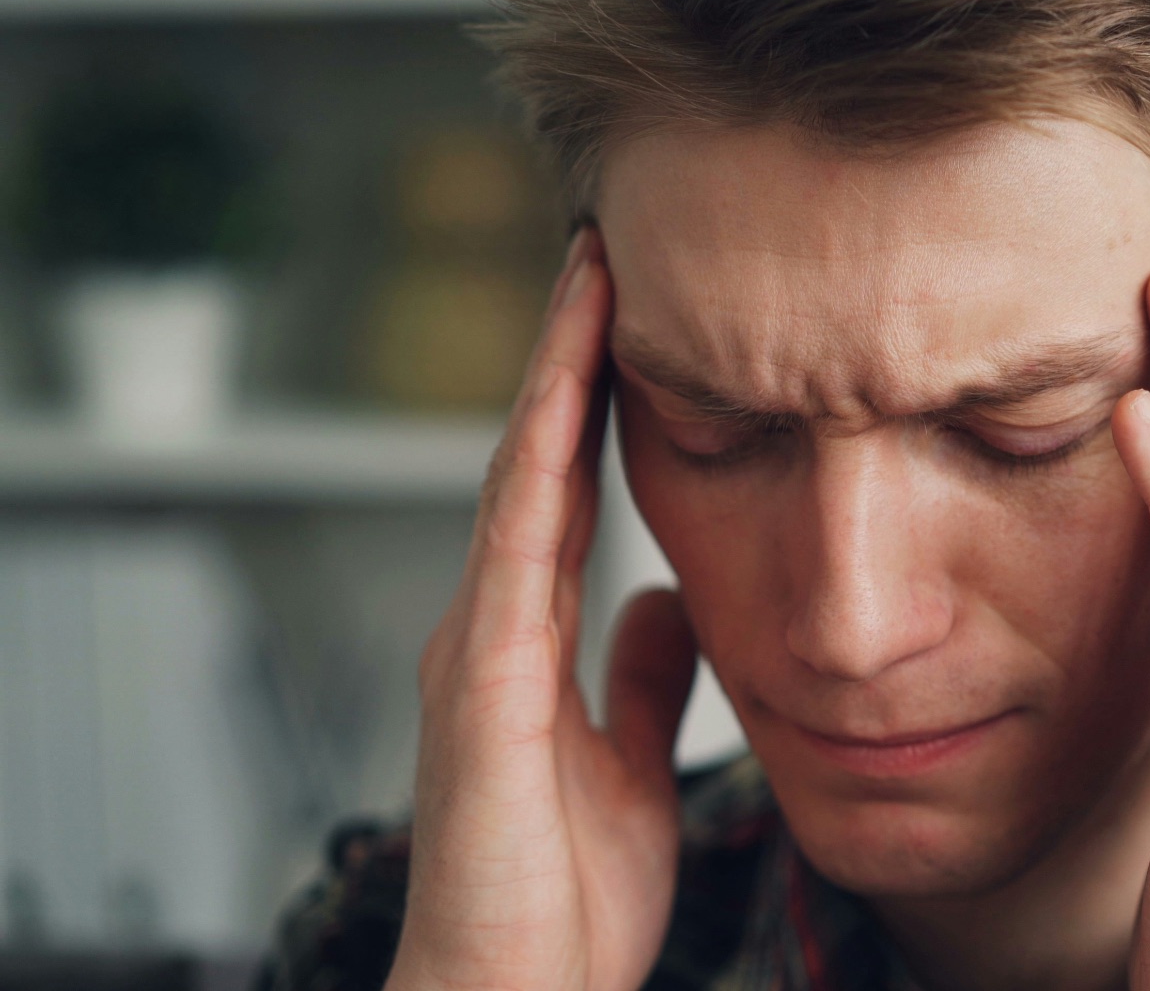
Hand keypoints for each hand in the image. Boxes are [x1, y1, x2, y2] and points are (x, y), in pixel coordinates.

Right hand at [387, 230, 698, 990]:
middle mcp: (494, 626)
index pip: (569, 490)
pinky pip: (515, 556)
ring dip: (551, 380)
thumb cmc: (561, 899)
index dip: (595, 402)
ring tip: (589, 281)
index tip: (634, 314)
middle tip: (605, 253)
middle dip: (569, 358)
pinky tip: (561, 401)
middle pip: (536, 462)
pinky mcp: (483, 689)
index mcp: (530, 640)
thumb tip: (666, 601)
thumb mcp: (630, 765)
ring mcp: (479, 649)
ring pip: (517, 482)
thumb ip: (642, 679)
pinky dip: (537, 471)